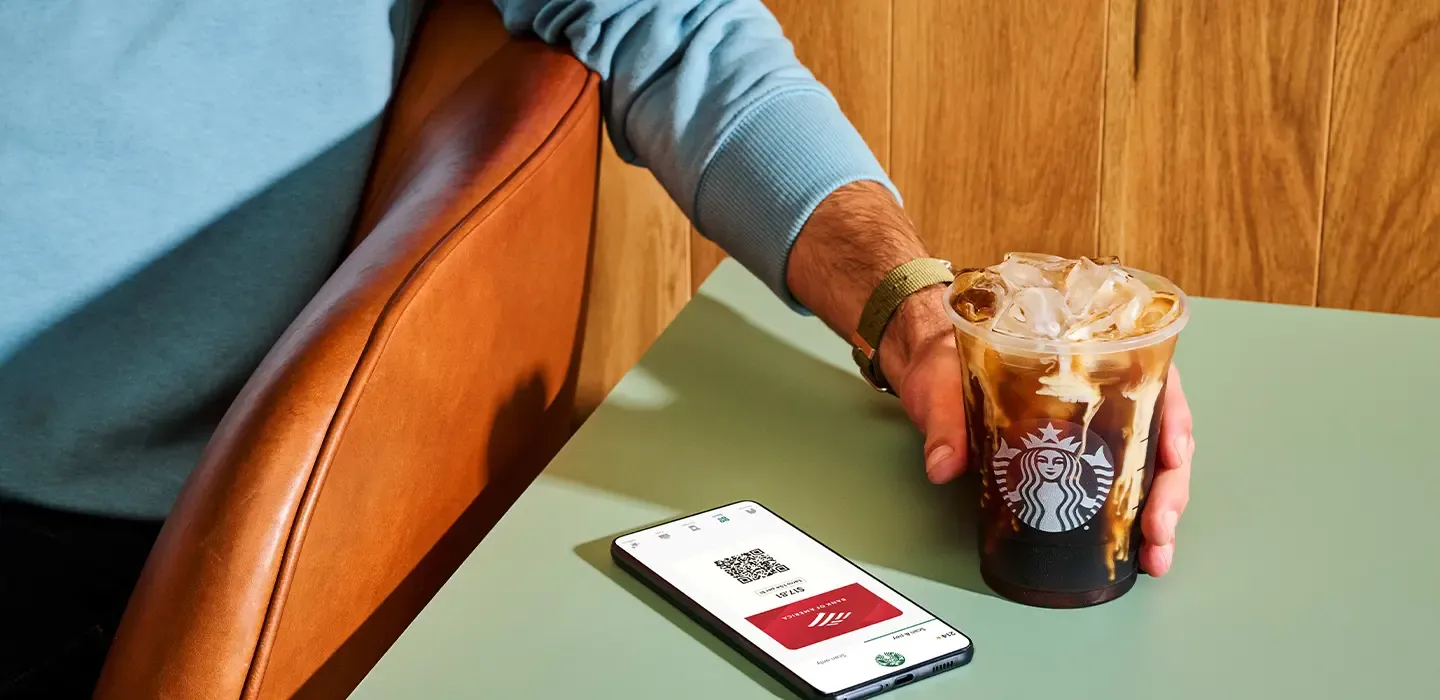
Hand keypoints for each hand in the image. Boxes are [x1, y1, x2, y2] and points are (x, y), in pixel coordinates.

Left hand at [880, 288, 1194, 576]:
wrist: (927, 370)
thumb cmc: (946, 361)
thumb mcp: (943, 383)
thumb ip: (946, 420)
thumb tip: (944, 465)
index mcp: (1088, 354)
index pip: (1155, 378)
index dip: (1173, 416)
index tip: (1172, 454)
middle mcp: (1103, 391)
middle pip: (1159, 434)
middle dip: (1169, 486)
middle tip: (1158, 529)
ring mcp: (1093, 429)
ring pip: (1147, 466)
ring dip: (1158, 511)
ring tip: (1155, 554)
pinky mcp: (1074, 460)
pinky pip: (1118, 485)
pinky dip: (1132, 517)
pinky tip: (1138, 549)